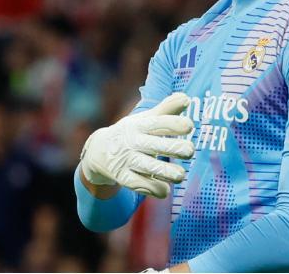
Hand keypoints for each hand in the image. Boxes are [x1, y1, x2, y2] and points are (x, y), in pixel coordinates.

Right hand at [80, 92, 195, 197]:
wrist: (99, 151)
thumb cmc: (132, 133)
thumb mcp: (145, 119)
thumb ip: (166, 110)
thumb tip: (186, 98)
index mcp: (139, 125)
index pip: (156, 123)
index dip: (173, 123)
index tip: (189, 125)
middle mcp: (132, 142)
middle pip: (153, 145)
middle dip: (172, 148)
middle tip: (190, 150)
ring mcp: (126, 160)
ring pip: (147, 166)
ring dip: (165, 171)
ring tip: (180, 175)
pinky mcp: (122, 177)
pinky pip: (138, 184)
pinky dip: (152, 188)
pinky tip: (165, 190)